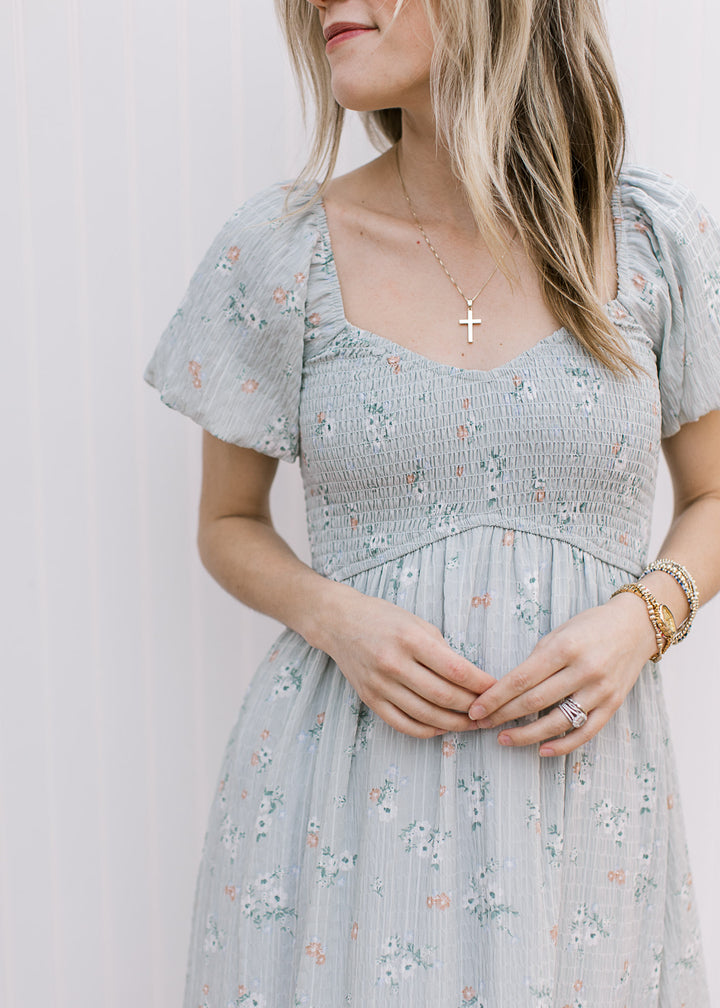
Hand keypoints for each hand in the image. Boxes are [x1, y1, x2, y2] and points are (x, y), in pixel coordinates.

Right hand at [320, 587, 496, 738]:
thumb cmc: (384, 618)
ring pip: (427, 715)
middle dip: (473, 707)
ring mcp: (380, 684)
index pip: (456, 670)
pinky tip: (443, 728)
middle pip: (444, 696)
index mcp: (410, 639)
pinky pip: (404, 724)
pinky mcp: (370, 699)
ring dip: (455, 724)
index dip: (481, 684)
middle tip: (490, 711)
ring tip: (473, 724)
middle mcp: (394, 664)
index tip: (497, 688)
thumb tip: (471, 679)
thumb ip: (442, 650)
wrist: (339, 622)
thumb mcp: (417, 623)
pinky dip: (427, 731)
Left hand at [466, 593, 658, 756]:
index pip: (521, 679)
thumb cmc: (591, 626)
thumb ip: (537, 659)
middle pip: (535, 701)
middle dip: (503, 715)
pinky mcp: (613, 705)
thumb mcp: (560, 632)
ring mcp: (601, 690)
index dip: (496, 697)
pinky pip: (585, 733)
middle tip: (482, 724)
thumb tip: (509, 688)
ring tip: (504, 738)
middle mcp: (584, 670)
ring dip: (527, 735)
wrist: (637, 627)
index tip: (476, 709)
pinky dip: (562, 745)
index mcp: (565, 647)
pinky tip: (541, 750)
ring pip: (558, 721)